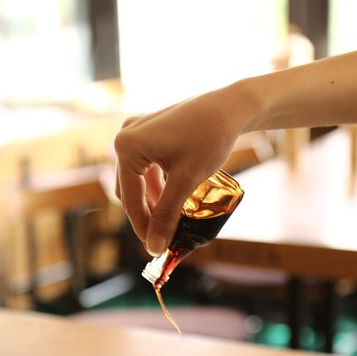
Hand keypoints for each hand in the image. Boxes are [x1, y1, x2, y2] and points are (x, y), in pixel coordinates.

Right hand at [114, 86, 246, 255]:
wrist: (232, 106)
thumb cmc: (210, 137)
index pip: (130, 198)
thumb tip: (154, 247)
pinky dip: (157, 187)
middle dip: (147, 215)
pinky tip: (174, 200)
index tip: (157, 249)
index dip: (143, 227)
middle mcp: (124, 137)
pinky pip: (145, 169)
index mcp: (127, 146)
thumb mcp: (187, 181)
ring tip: (172, 221)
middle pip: (129, 190)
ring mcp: (135, 133)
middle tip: (165, 237)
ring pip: (136, 181)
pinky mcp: (147, 134)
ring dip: (153, 202)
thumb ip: (167, 215)